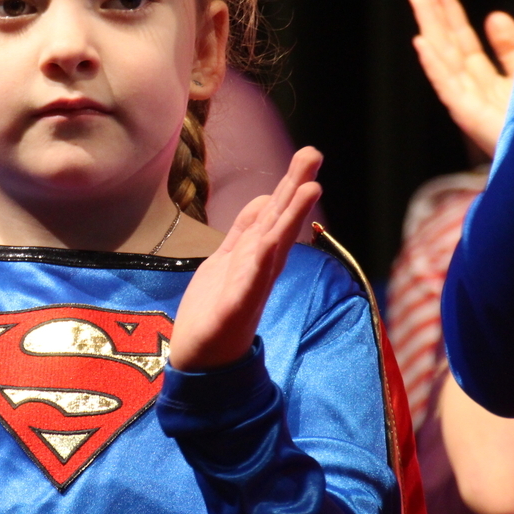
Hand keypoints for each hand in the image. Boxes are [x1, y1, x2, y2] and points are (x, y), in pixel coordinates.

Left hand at [169, 148, 323, 371]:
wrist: (200, 359)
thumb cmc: (215, 309)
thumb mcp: (228, 258)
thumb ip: (246, 230)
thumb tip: (266, 197)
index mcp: (257, 254)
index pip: (276, 213)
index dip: (290, 184)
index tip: (308, 155)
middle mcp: (259, 267)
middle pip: (280, 221)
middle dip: (296, 188)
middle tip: (314, 154)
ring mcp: (250, 287)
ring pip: (273, 246)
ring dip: (290, 218)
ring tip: (308, 190)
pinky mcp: (235, 310)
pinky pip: (249, 284)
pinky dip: (259, 264)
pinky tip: (270, 244)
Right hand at [408, 0, 513, 156]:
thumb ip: (510, 50)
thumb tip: (492, 17)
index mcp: (484, 81)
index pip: (461, 37)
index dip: (448, 9)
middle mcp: (471, 90)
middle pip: (448, 42)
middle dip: (433, 9)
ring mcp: (468, 104)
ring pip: (444, 57)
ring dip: (428, 25)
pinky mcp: (471, 118)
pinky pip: (449, 87)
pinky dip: (434, 65)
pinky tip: (423, 43)